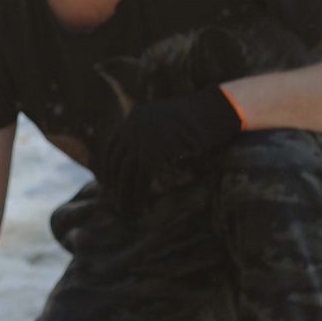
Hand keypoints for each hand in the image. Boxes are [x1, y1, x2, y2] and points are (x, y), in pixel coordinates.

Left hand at [98, 86, 241, 216]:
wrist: (214, 111)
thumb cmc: (198, 120)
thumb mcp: (168, 124)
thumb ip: (154, 137)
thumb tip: (148, 162)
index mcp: (135, 118)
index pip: (112, 147)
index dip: (108, 168)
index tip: (108, 184)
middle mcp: (133, 128)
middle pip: (116, 160)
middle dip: (114, 183)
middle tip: (115, 201)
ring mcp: (141, 140)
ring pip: (125, 172)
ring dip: (124, 192)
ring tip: (125, 209)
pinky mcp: (153, 154)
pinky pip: (141, 178)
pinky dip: (139, 195)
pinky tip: (140, 208)